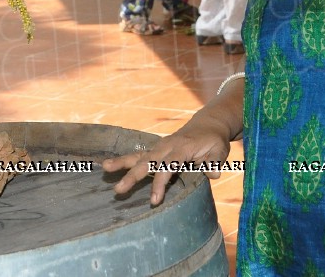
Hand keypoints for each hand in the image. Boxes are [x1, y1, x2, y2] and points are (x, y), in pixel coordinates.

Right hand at [102, 115, 233, 205]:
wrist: (207, 124)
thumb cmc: (214, 140)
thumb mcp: (220, 149)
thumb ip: (215, 161)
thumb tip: (213, 174)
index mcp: (182, 148)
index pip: (168, 167)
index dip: (160, 183)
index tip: (154, 201)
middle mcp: (167, 146)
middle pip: (148, 161)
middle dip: (133, 176)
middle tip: (119, 190)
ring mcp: (160, 146)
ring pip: (139, 156)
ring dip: (122, 163)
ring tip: (104, 168)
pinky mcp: (156, 149)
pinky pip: (138, 155)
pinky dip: (124, 160)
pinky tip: (108, 165)